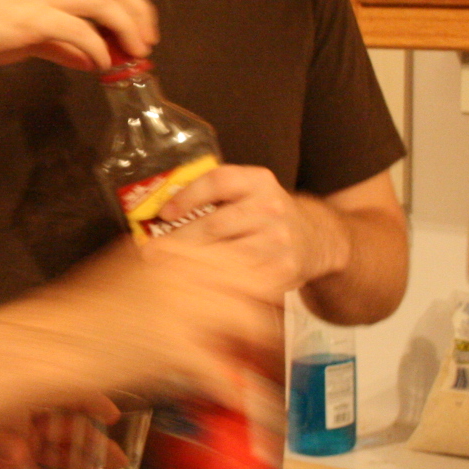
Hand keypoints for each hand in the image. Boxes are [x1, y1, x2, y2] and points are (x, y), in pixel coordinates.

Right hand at [0, 0, 156, 70]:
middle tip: (147, 46)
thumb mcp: (27, 32)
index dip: (134, 5)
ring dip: (125, 30)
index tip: (145, 32)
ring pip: (103, 2)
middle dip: (139, 16)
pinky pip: (78, 30)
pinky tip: (100, 64)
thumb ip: (62, 43)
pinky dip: (96, 47)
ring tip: (133, 55)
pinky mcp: (29, 16)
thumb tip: (96, 59)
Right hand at [0, 238, 283, 409]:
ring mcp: (182, 307)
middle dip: (269, 308)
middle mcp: (180, 269)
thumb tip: (185, 300)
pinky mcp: (177, 348)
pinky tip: (245, 408)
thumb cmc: (71, 318)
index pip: (233, 252)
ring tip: (265, 369)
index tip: (263, 296)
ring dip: (263, 348)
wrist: (44, 344)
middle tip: (269, 336)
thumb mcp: (121, 278)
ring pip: (251, 320)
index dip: (255, 276)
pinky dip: (241, 397)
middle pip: (253, 280)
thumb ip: (158, 280)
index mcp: (166, 249)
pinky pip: (227, 375)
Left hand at [154, 165, 351, 295]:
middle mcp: (271, 207)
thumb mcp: (250, 192)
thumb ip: (215, 195)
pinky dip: (214, 285)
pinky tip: (194, 287)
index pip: (218, 181)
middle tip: (151, 252)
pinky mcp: (282, 270)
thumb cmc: (266, 216)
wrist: (317, 238)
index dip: (188, 196)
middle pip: (215, 224)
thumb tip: (161, 209)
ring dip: (191, 266)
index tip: (164, 213)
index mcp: (258, 181)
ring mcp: (278, 240)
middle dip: (178, 240)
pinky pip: (241, 280)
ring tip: (165, 271)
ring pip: (225, 255)